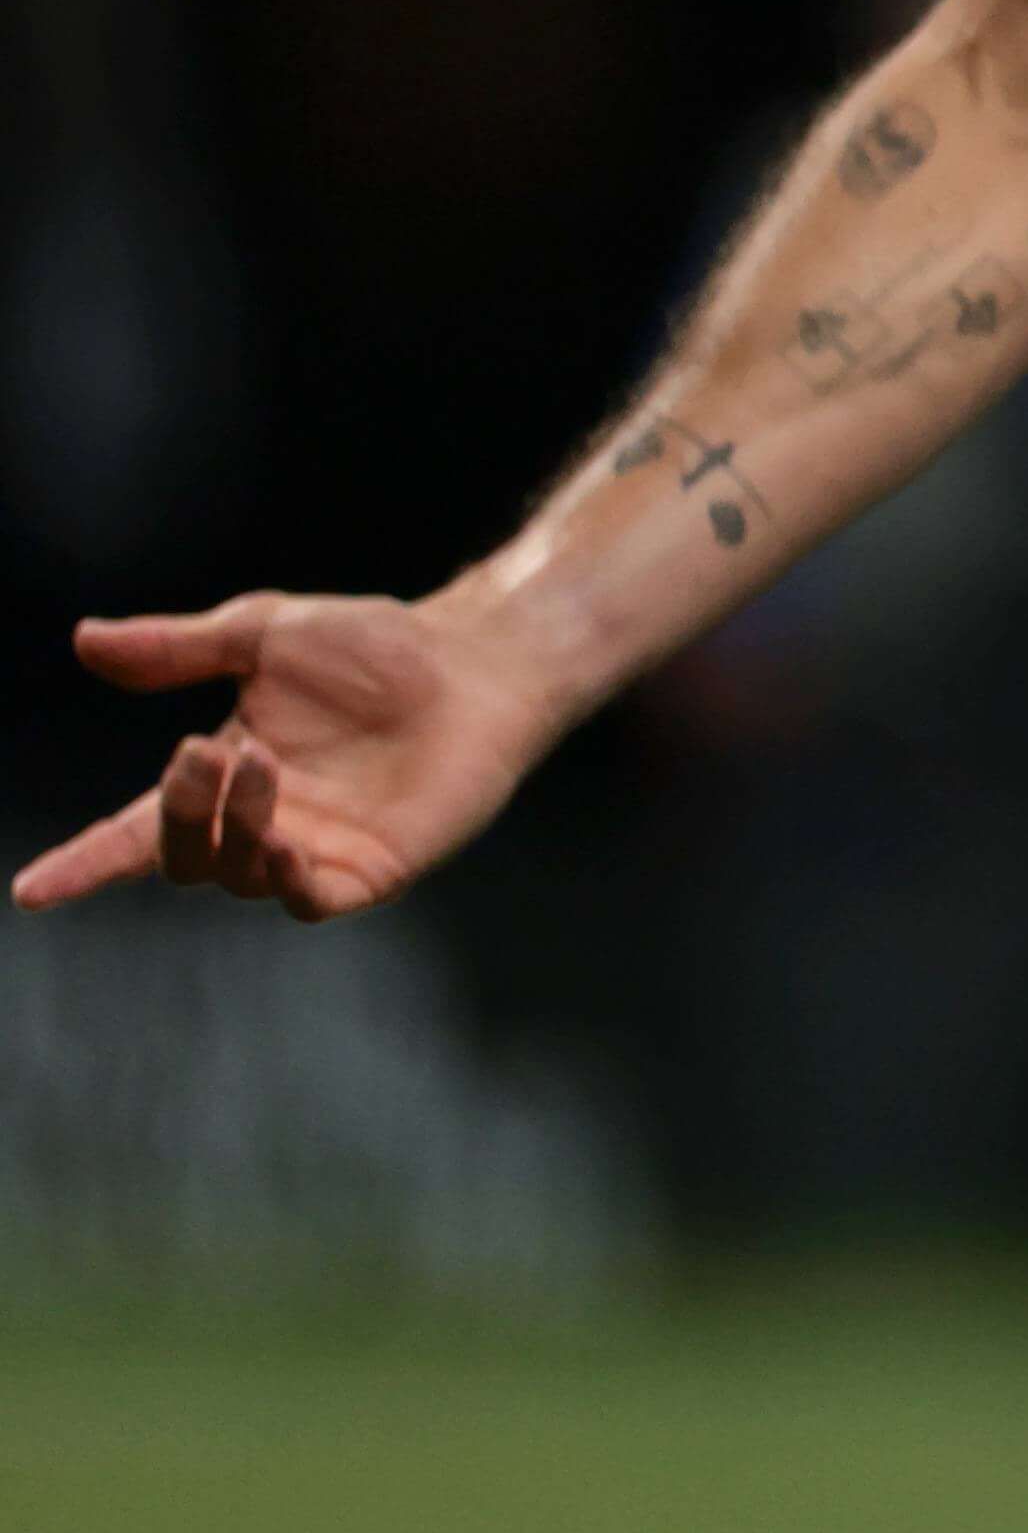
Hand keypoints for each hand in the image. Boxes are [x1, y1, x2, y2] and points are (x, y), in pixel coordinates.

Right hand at [13, 594, 565, 920]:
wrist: (477, 658)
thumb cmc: (379, 644)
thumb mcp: (263, 632)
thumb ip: (177, 647)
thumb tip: (85, 640)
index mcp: (227, 774)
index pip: (137, 831)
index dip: (84, 862)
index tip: (32, 889)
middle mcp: (264, 821)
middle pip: (183, 856)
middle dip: (177, 813)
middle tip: (202, 754)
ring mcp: (318, 849)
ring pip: (240, 876)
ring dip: (235, 826)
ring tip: (262, 764)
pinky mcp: (374, 868)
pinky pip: (310, 900)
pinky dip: (286, 881)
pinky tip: (286, 843)